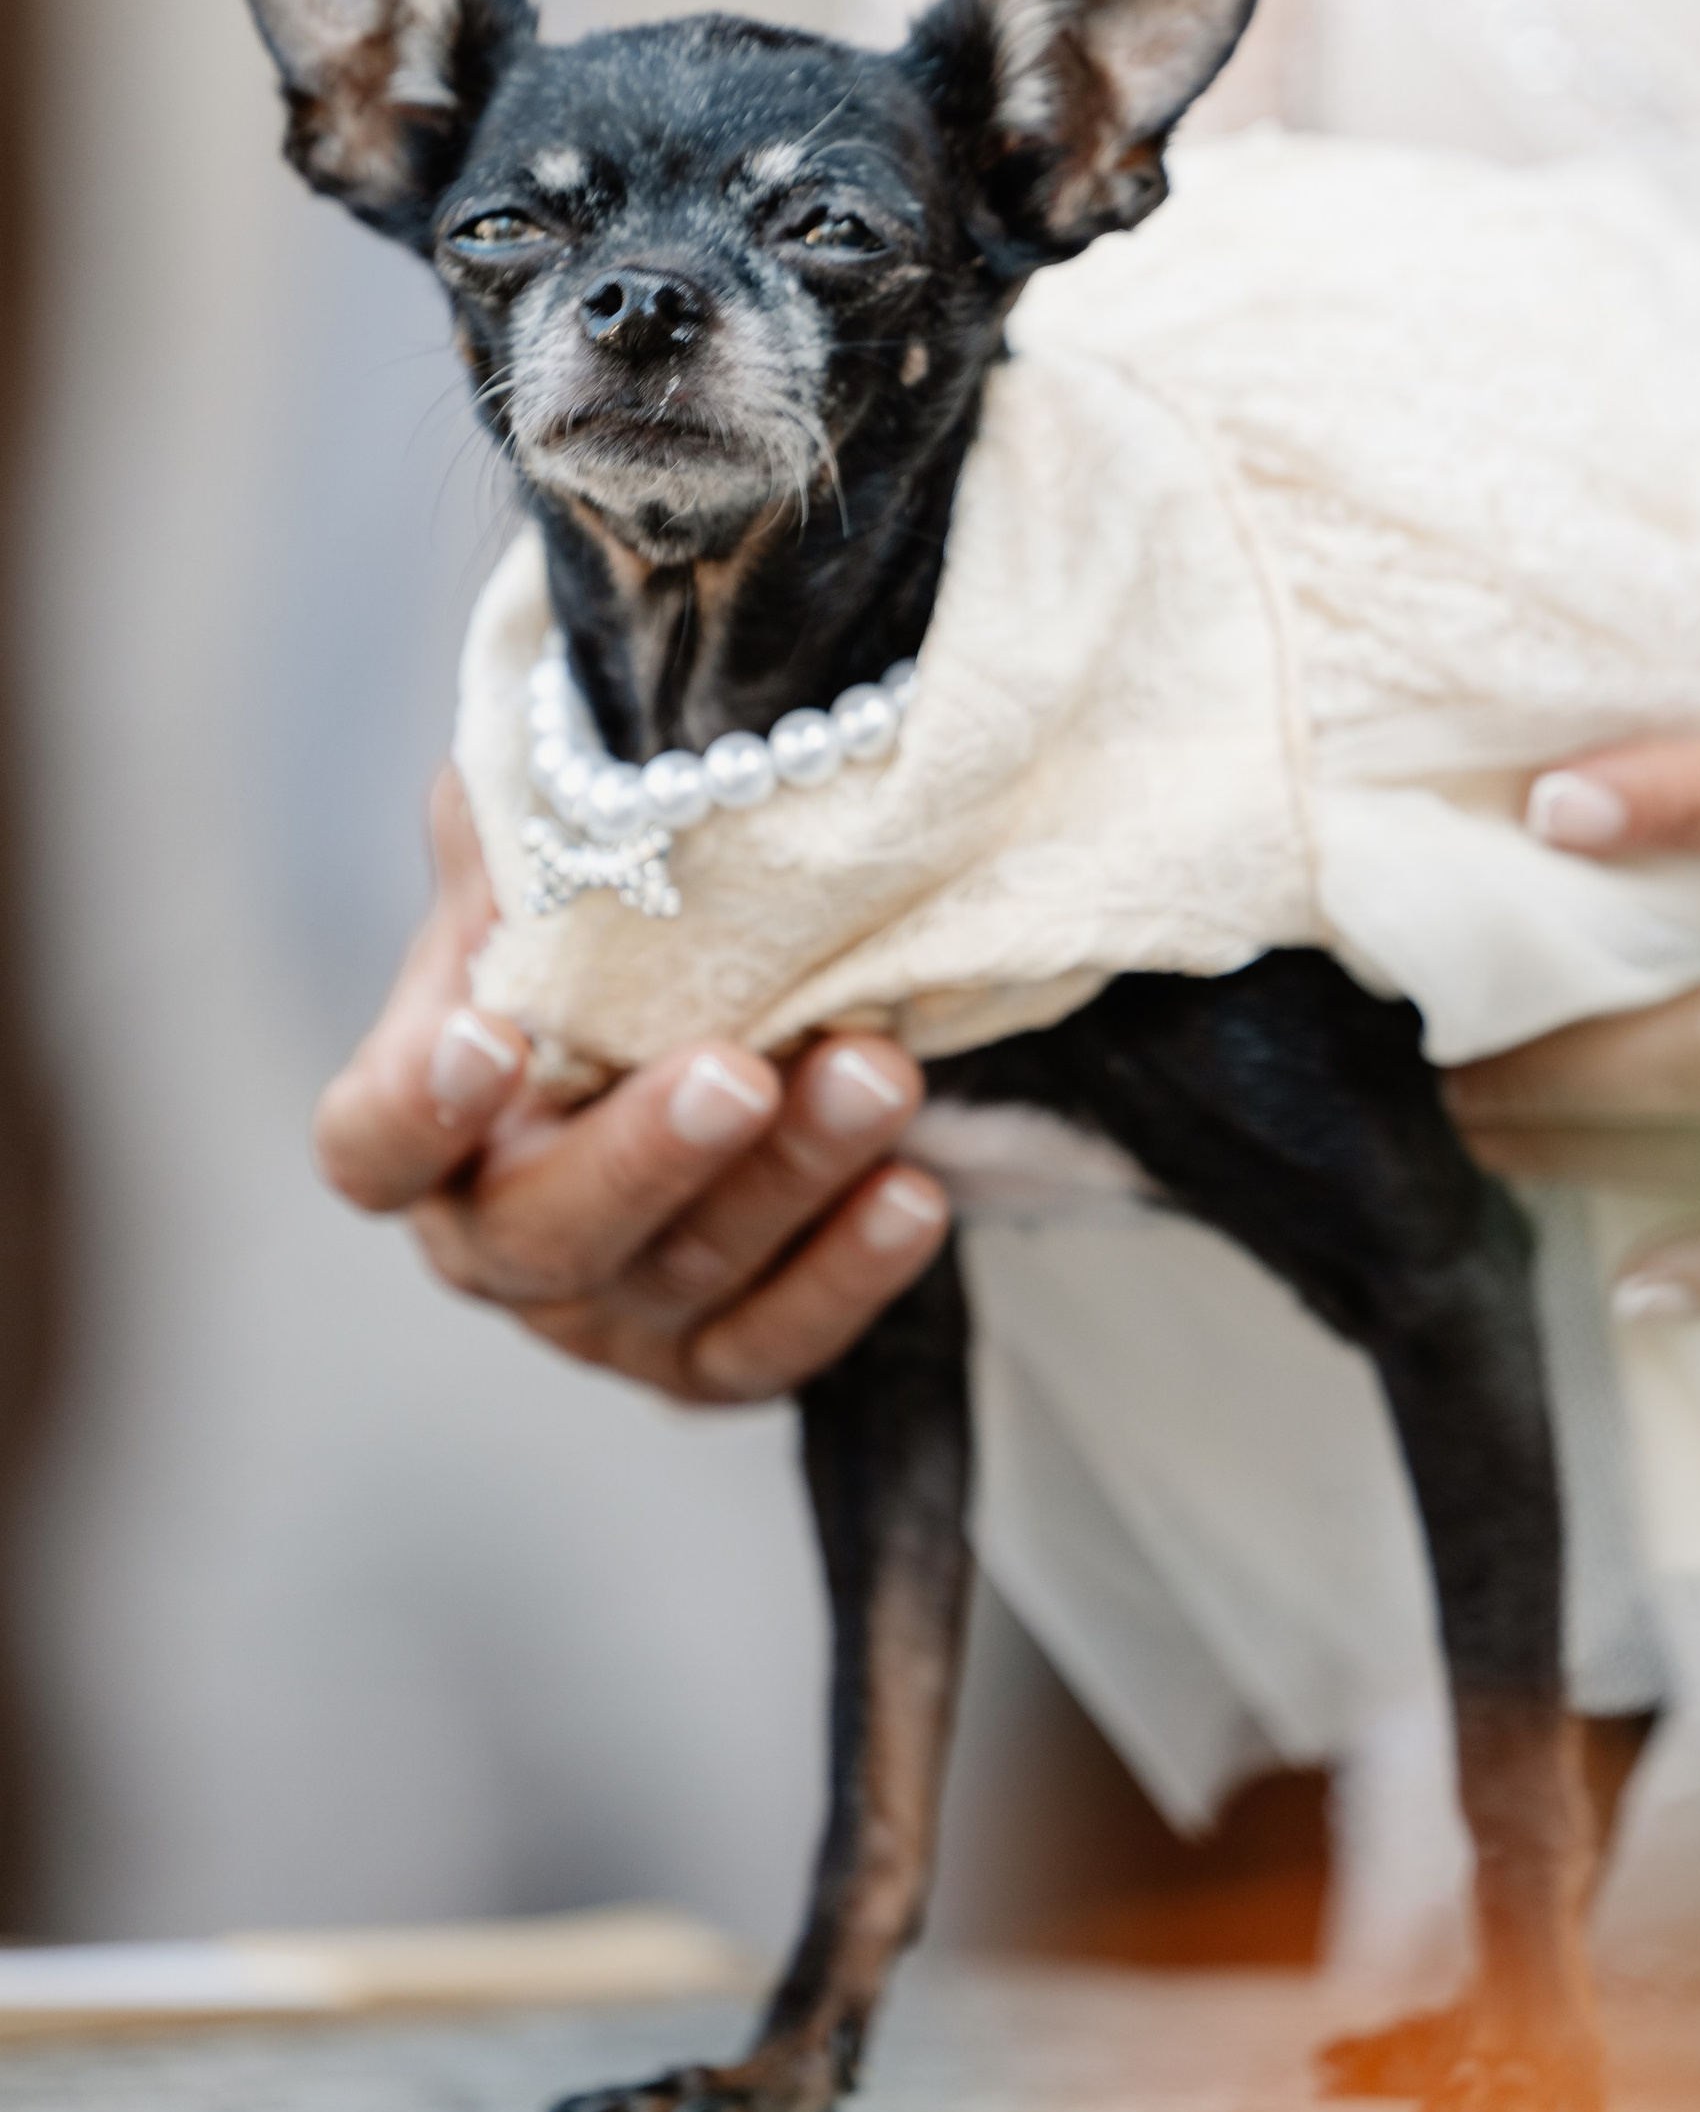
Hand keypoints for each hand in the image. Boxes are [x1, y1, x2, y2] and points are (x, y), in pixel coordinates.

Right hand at [313, 767, 951, 1400]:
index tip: (488, 1038)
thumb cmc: (631, 917)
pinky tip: (913, 1195)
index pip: (373, 1146)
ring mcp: (604, 1313)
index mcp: (430, 1117)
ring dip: (787, 1181)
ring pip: (680, 1278)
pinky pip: (771, 1348)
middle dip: (643, 1154)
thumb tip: (586, 754)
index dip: (416, 1112)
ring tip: (877, 1078)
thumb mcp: (573, 843)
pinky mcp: (710, 1357)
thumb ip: (549, 810)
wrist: (758, 1002)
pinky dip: (846, 1279)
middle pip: (540, 1234)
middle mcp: (497, 1233)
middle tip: (735, 1074)